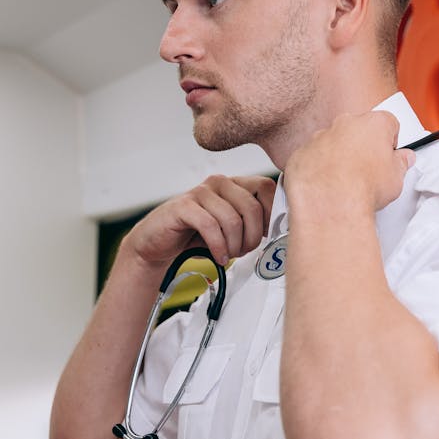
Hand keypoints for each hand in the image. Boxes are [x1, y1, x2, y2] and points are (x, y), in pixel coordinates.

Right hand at [123, 174, 276, 268]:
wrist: (158, 243)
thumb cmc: (197, 236)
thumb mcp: (232, 229)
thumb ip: (253, 223)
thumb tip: (281, 229)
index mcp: (236, 184)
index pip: (267, 188)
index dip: (272, 215)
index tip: (267, 236)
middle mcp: (220, 183)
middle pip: (252, 207)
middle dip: (252, 237)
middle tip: (243, 251)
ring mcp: (201, 192)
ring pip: (232, 219)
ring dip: (234, 245)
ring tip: (228, 254)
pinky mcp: (183, 206)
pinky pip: (211, 226)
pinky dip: (218, 246)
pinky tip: (217, 255)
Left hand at [284, 111, 414, 213]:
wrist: (331, 203)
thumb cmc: (363, 187)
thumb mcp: (396, 177)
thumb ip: (401, 163)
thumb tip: (402, 160)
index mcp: (373, 123)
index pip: (388, 123)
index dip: (390, 141)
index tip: (389, 154)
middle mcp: (344, 124)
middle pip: (358, 129)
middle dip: (363, 145)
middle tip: (368, 169)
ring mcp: (320, 137)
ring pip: (332, 142)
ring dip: (339, 156)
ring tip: (346, 180)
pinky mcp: (302, 153)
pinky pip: (312, 157)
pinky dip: (318, 168)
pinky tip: (326, 185)